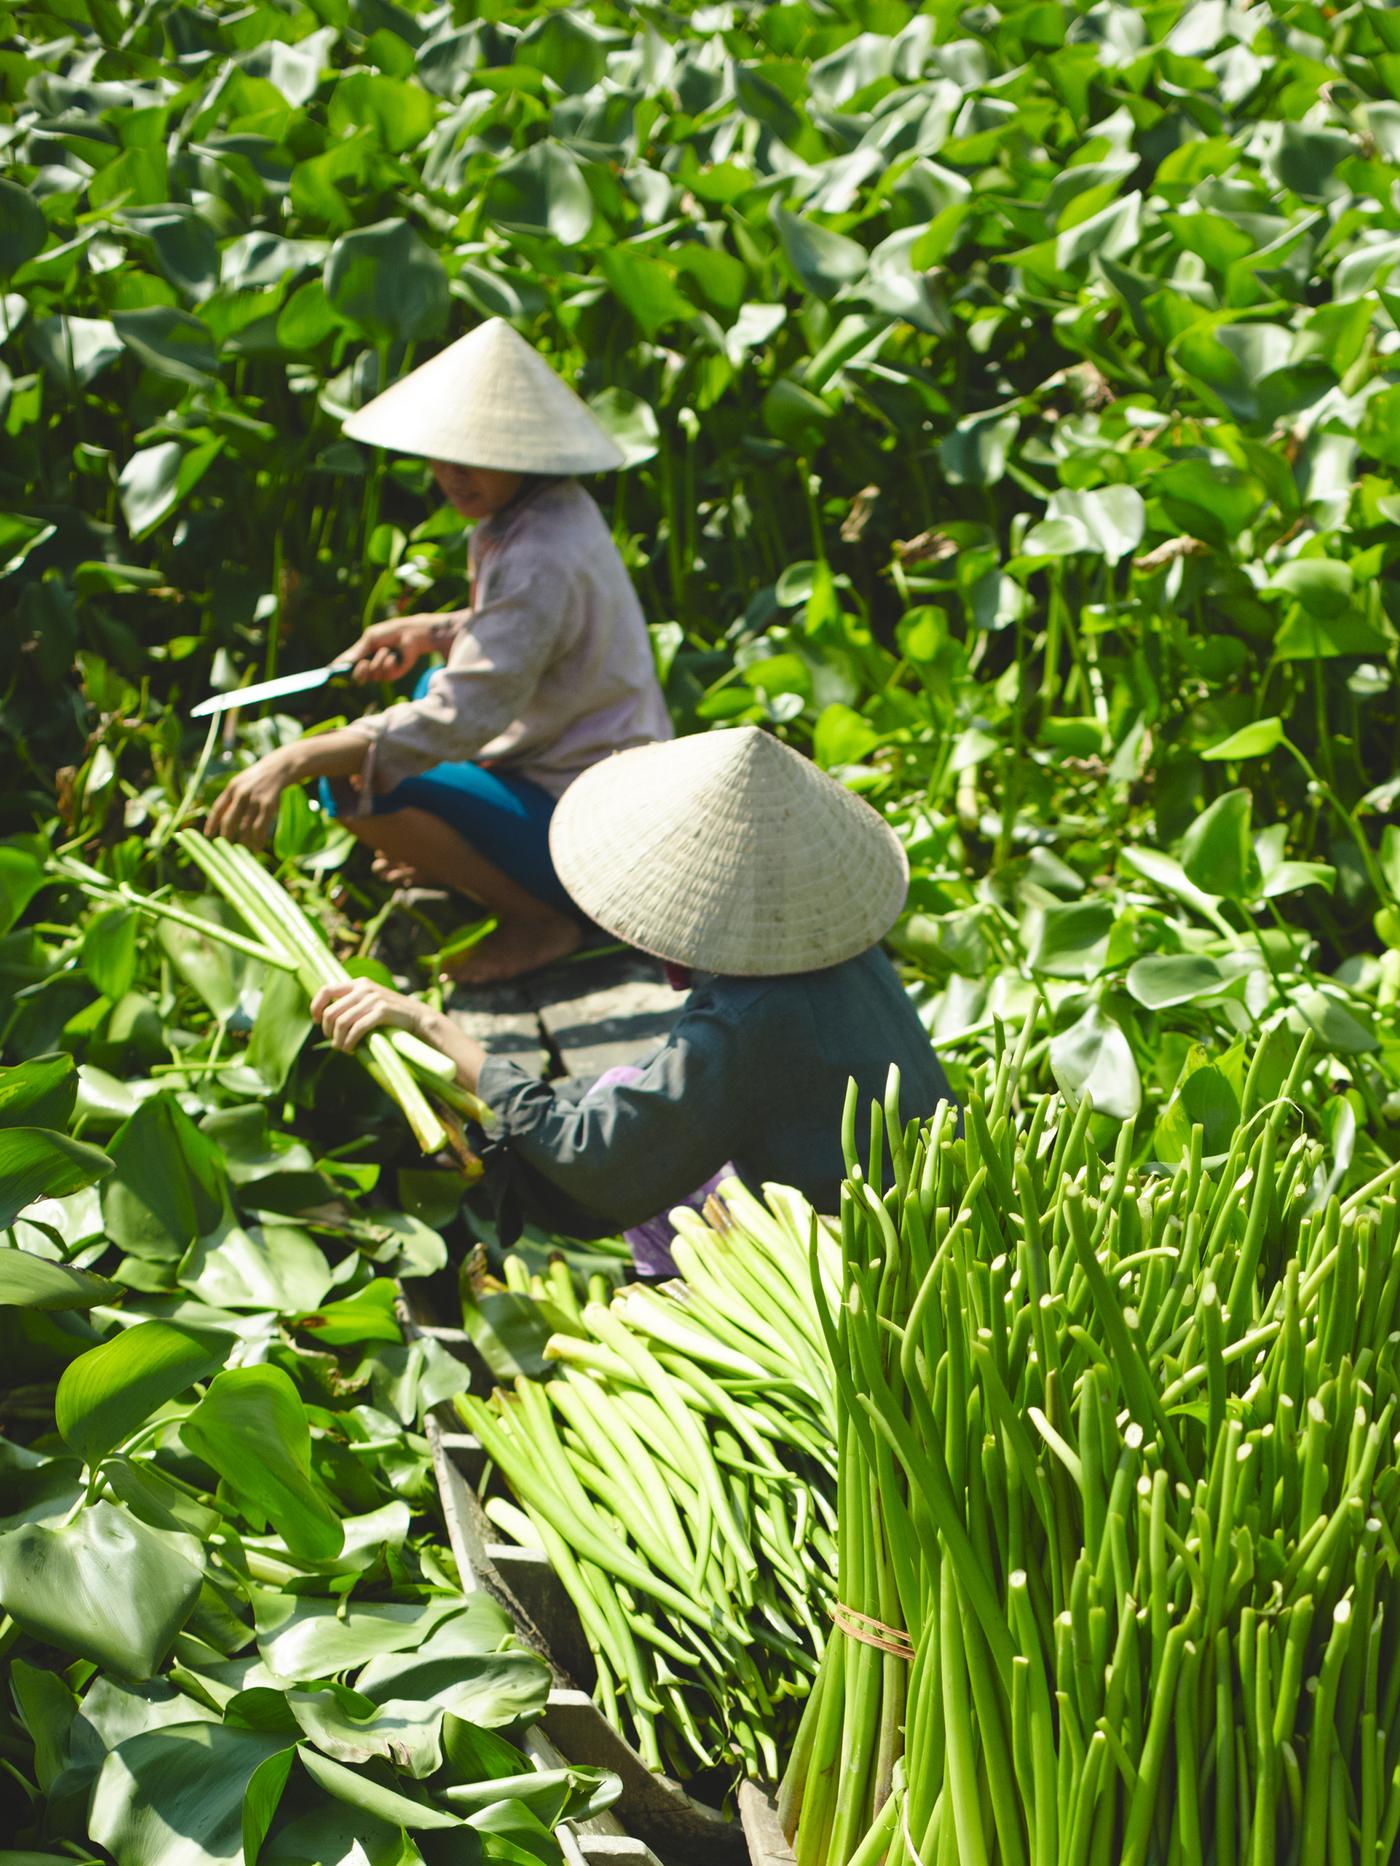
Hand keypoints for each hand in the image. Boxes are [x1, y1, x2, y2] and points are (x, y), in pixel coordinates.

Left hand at [205, 753, 295, 848]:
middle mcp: (241, 794)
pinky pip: (260, 827)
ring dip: (243, 841)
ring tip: (242, 851)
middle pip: (229, 821)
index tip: (208, 836)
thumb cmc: (257, 779)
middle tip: (225, 847)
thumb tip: (219, 821)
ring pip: (245, 827)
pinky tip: (256, 848)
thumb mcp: (240, 783)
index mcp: (232, 788)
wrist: (279, 768)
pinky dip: (257, 840)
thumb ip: (230, 799)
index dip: (211, 824)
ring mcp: (255, 800)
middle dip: (226, 836)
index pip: (217, 809)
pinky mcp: (268, 806)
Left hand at [311, 977, 428, 1052]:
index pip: (326, 990)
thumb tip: (326, 1018)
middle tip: (334, 1042)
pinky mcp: (382, 1011)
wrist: (418, 1018)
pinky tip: (351, 1049)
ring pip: (342, 1022)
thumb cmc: (391, 1015)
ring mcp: (373, 999)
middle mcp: (364, 988)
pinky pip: (357, 1029)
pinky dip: (350, 1042)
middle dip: (328, 1030)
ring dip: (338, 1040)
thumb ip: (352, 1004)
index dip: (316, 1007)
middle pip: (331, 1012)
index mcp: (358, 984)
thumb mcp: (370, 1002)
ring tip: (342, 1048)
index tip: (315, 1021)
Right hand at [346, 616, 444, 683]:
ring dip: (379, 659)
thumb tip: (339, 663)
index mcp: (362, 656)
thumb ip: (357, 651)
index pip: (347, 667)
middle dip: (360, 672)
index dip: (340, 671)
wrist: (410, 634)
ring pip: (373, 673)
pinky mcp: (392, 675)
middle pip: (358, 678)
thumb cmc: (390, 633)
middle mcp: (369, 667)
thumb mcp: (370, 639)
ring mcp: (381, 672)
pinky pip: (385, 672)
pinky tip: (395, 655)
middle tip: (363, 663)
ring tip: (387, 650)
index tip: (334, 671)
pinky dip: (389, 662)